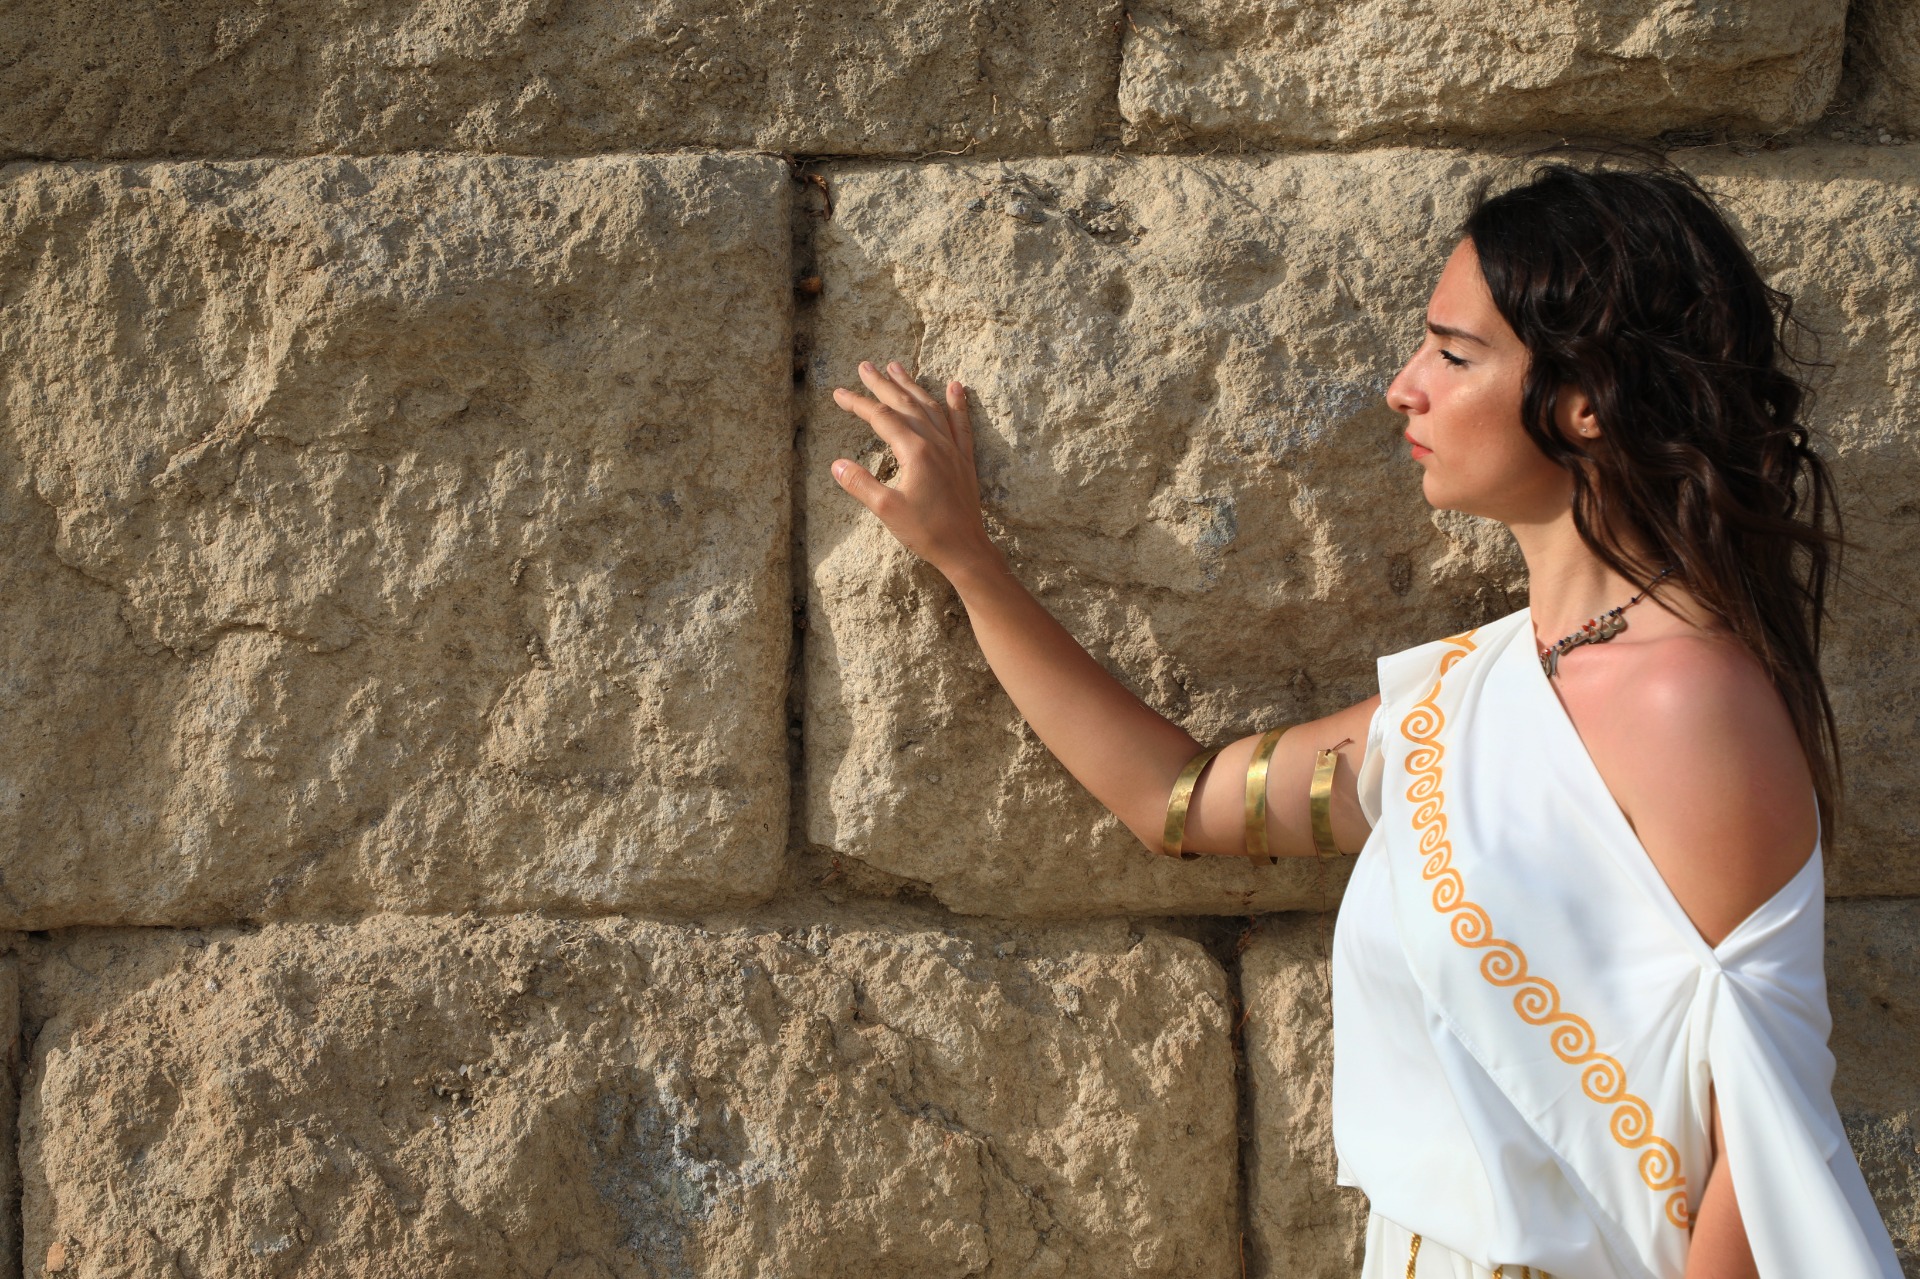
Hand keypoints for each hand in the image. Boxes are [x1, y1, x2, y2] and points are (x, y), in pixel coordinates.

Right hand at [829, 360, 999, 578]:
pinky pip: (960, 423)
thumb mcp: (886, 511)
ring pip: (930, 407)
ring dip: (912, 386)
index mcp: (915, 452)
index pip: (881, 418)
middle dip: (883, 384)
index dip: (858, 404)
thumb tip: (837, 464)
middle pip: (905, 404)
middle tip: (865, 365)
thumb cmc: (927, 532)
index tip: (839, 393)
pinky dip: (957, 403)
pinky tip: (955, 386)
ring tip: (897, 367)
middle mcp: (935, 443)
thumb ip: (861, 484)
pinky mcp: (964, 459)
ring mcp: (952, 449)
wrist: (966, 549)